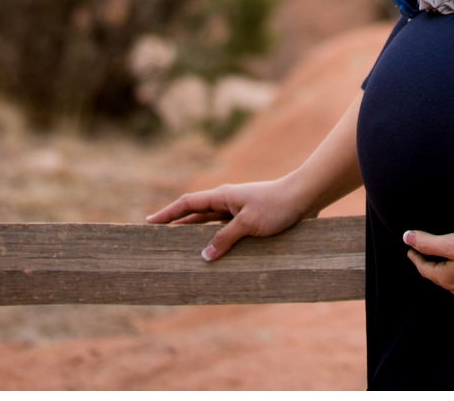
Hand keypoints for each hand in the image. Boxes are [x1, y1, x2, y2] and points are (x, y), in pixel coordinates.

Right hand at [146, 175, 313, 260]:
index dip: (168, 213)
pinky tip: (214, 251)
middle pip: (196, 214)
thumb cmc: (276, 207)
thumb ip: (224, 240)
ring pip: (210, 224)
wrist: (303, 198)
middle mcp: (226, 202)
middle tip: (159, 236)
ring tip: (181, 247)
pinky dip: (217, 240)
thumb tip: (204, 256)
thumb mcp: (248, 224)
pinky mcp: (250, 220)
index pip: (187, 204)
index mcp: (221, 196)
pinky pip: (226, 231)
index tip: (150, 221)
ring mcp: (238, 211)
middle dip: (177, 224)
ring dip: (196, 233)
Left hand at [401, 226, 453, 306]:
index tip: (410, 249)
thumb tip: (406, 238)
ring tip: (447, 268)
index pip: (425, 269)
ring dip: (450, 277)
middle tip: (425, 257)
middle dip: (431, 268)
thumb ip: (429, 242)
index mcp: (449, 279)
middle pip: (441, 279)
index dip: (416, 257)